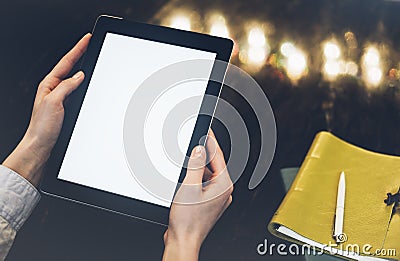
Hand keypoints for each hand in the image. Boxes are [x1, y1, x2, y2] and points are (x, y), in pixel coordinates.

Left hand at [2, 33, 90, 185]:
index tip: (87, 39)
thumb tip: (79, 75)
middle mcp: (55, 89)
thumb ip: (66, 86)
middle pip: (71, 67)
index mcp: (49, 84)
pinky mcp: (66, 107)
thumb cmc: (43, 127)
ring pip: (75, 79)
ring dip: (84, 69)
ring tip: (92, 58)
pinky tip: (89, 83)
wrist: (41, 145)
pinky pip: (78, 91)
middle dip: (81, 54)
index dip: (78, 49)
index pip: (67, 62)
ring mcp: (61, 97)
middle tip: (91, 44)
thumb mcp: (54, 102)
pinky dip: (85, 85)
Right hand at [163, 130, 233, 260]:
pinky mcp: (208, 203)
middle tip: (194, 144)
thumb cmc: (188, 220)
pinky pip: (204, 185)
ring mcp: (217, 198)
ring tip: (187, 167)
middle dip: (204, 155)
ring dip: (198, 169)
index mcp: (224, 185)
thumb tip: (200, 149)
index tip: (206, 130)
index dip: (211, 141)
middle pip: (214, 165)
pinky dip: (196, 180)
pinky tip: (186, 181)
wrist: (183, 240)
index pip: (218, 156)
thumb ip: (196, 165)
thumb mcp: (190, 186)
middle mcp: (223, 192)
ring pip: (208, 175)